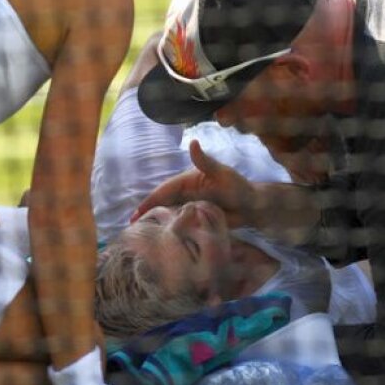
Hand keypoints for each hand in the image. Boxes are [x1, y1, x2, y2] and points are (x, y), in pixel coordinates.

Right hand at [132, 140, 259, 227]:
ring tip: (141, 238)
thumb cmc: (240, 187)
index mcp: (187, 181)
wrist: (253, 207)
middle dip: (146, 214)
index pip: (163, 191)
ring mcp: (190, 207)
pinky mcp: (196, 219)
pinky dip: (168, 230)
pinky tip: (160, 242)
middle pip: (161, 204)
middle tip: (131, 229)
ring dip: (155, 223)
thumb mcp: (222, 174)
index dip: (149, 202)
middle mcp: (185, 193)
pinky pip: (179, 225)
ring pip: (168, 214)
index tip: (135, 215)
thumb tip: (192, 142)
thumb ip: (205, 162)